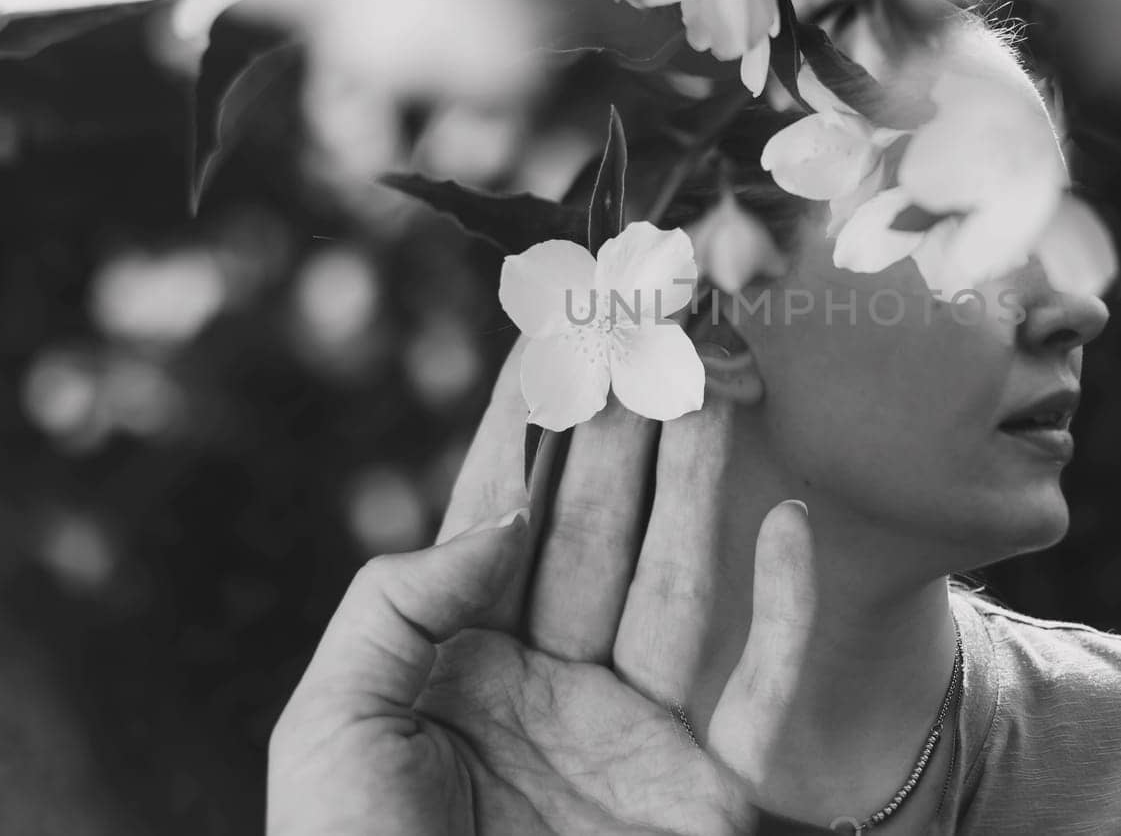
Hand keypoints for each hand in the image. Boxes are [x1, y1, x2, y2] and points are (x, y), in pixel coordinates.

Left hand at [268, 338, 819, 834]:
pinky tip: (789, 524)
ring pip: (678, 582)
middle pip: (600, 529)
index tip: (559, 333)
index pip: (502, 512)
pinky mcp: (707, 790)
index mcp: (461, 663)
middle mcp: (554, 681)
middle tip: (653, 330)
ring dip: (700, 487)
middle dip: (624, 429)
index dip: (530, 423)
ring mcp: (635, 733)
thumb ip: (396, 605)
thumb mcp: (330, 730)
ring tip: (715, 388)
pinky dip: (785, 610)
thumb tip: (498, 517)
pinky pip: (759, 687)